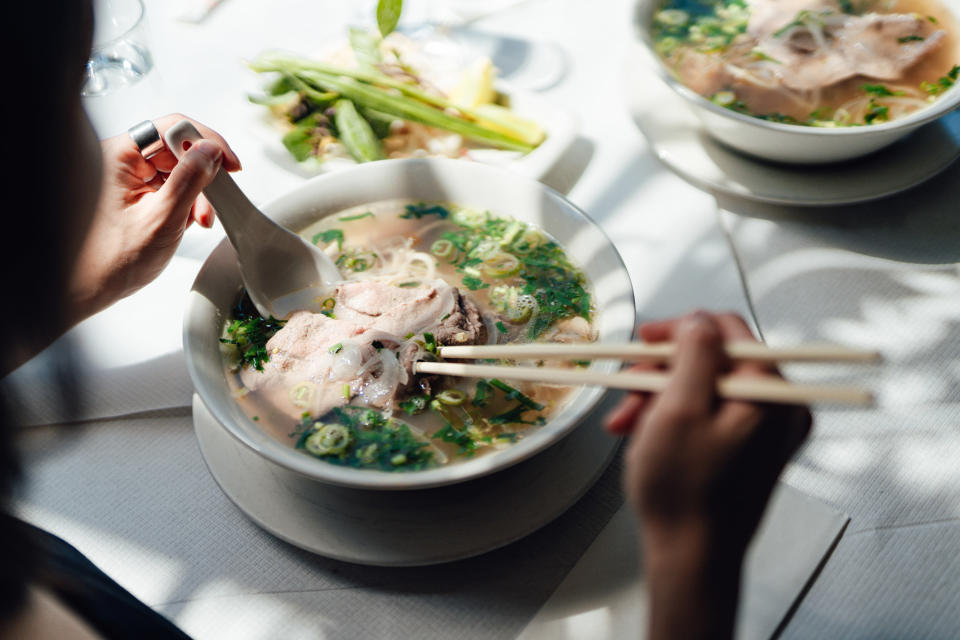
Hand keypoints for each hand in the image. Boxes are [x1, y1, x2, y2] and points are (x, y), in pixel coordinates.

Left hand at [67, 114, 241, 325]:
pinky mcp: (138, 193)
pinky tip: (188, 221)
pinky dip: (187, 202)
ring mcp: (130, 177)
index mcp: (119, 157)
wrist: (89, 287)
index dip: (206, 141)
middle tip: (214, 202)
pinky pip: (172, 186)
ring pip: (178, 169)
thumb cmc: (112, 260)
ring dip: (197, 192)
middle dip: (203, 175)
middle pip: (177, 149)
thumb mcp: (162, 219)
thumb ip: (189, 181)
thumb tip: (211, 151)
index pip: (172, 129)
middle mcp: (123, 161)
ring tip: (199, 220)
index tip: (229, 163)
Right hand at [605, 312, 810, 638]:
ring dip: (660, 396)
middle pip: (713, 359)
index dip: (679, 330)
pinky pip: (711, 412)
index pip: (727, 330)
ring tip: (625, 423)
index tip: (643, 341)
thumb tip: (700, 319)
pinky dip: (675, 416)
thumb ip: (694, 353)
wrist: (691, 556)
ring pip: (705, 386)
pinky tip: (644, 432)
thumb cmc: (683, 490)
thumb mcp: (678, 409)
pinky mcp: (751, 447)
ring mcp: (767, 429)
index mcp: (772, 393)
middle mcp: (780, 406)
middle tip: (627, 394)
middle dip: (662, 372)